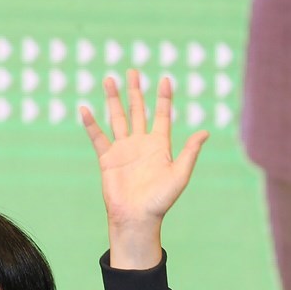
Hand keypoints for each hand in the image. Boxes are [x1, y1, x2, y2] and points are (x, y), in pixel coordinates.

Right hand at [81, 70, 206, 268]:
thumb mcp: (179, 175)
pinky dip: (91, 124)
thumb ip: (190, 152)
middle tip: (132, 71)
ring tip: (110, 79)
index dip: (164, 97)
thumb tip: (205, 131)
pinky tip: (85, 109)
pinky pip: (98, 137)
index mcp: (159, 146)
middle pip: (138, 110)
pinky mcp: (108, 159)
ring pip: (118, 118)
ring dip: (114, 99)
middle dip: (136, 91)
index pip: (162, 115)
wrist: (136, 218)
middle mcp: (141, 144)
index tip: (165, 79)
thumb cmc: (160, 201)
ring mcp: (123, 150)